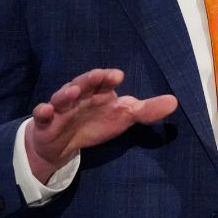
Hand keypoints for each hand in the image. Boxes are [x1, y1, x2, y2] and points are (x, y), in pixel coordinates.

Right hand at [24, 68, 177, 183]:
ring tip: (73, 91)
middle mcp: (80, 96)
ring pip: (62, 97)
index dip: (108, 78)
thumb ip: (146, 110)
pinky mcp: (46, 121)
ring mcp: (61, 107)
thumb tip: (174, 101)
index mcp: (98, 92)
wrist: (63, 142)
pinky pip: (42, 114)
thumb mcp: (123, 117)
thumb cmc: (95, 122)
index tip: (117, 76)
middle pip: (83, 84)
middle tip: (99, 75)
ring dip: (67, 93)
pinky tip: (45, 110)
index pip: (103, 81)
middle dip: (90, 79)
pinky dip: (43, 111)